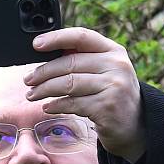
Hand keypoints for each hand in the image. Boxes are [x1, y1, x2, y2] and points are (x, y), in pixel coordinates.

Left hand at [23, 27, 144, 162]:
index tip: (36, 44)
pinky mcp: (107, 107)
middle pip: (70, 63)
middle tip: (28, 80)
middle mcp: (116, 66)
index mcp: (114, 51)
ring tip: (32, 95)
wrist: (135, 127)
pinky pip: (73, 103)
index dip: (56, 38)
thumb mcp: (105, 72)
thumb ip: (83, 59)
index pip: (82, 36)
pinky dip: (56, 105)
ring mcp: (114, 86)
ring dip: (45, 90)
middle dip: (43, 72)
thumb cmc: (112, 96)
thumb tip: (46, 53)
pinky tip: (48, 107)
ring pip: (68, 83)